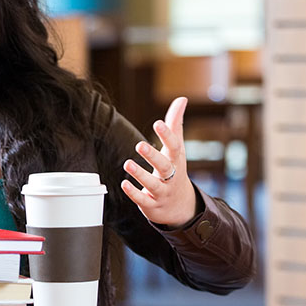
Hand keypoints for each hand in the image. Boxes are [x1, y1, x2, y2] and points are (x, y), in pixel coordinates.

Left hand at [120, 97, 198, 227]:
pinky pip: (143, 200)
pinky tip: (123, 184)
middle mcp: (171, 176)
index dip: (168, 135)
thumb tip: (182, 99)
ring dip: (140, 175)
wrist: (182, 206)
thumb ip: (175, 124)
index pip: (175, 147)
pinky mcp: (152, 204)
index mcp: (176, 160)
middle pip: (165, 166)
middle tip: (139, 145)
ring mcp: (162, 192)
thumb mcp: (176, 149)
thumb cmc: (175, 170)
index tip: (158, 123)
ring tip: (127, 163)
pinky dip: (134, 193)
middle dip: (153, 156)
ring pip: (153, 184)